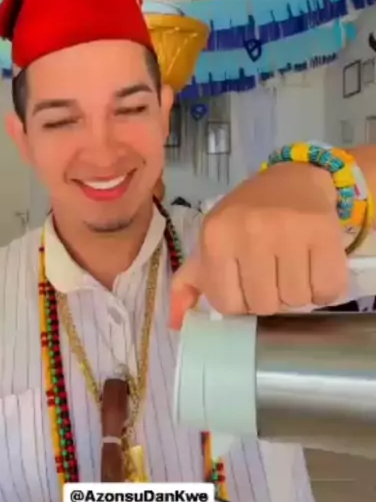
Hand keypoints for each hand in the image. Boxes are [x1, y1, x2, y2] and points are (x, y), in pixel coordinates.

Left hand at [170, 162, 348, 322]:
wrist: (293, 180)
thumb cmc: (247, 216)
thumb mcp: (214, 240)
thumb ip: (191, 280)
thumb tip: (175, 321)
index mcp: (216, 235)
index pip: (228, 304)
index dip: (241, 302)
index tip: (248, 284)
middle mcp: (249, 230)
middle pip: (264, 305)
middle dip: (271, 299)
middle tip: (274, 275)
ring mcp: (288, 230)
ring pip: (296, 300)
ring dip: (298, 294)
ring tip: (295, 270)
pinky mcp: (323, 231)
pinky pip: (326, 289)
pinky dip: (323, 289)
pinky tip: (315, 270)